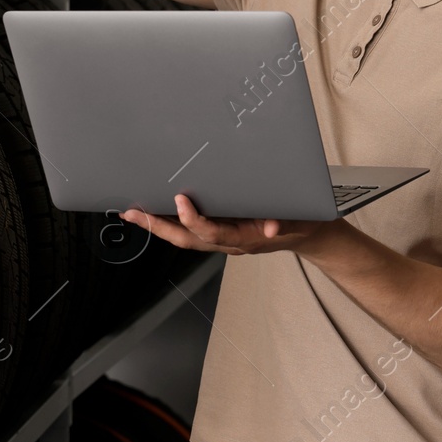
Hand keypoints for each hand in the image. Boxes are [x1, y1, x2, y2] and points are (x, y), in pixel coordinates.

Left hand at [120, 194, 344, 255]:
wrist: (308, 234)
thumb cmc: (302, 222)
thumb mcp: (299, 219)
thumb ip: (286, 221)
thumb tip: (273, 226)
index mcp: (244, 238)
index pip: (212, 233)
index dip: (194, 219)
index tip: (181, 200)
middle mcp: (229, 242)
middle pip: (186, 239)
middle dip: (158, 228)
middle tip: (133, 213)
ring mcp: (223, 239)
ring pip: (184, 237)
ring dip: (157, 227)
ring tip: (133, 212)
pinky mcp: (221, 231)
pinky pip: (190, 232)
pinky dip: (170, 223)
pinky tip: (155, 212)